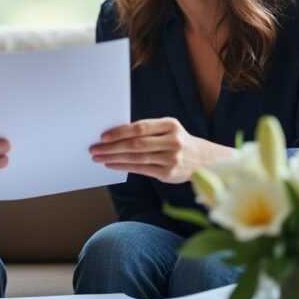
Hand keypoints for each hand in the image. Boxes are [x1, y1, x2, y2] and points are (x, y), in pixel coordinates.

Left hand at [89, 117, 234, 183]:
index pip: (140, 128)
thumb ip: (147, 130)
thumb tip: (114, 134)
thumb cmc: (178, 141)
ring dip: (114, 157)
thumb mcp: (168, 129)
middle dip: (112, 147)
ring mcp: (171, 158)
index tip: (102, 136)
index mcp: (170, 125)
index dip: (119, 132)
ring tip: (99, 157)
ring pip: (136, 158)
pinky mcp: (168, 174)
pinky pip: (141, 170)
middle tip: (94, 148)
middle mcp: (173, 141)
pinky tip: (111, 165)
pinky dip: (123, 167)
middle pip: (136, 144)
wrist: (203, 159)